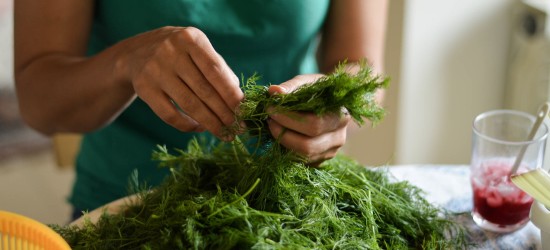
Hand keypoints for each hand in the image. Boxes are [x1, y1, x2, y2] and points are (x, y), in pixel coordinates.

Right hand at [119, 26, 242, 139]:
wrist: (137, 52)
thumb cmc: (181, 53)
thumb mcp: (198, 50)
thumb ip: (219, 69)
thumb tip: (239, 99)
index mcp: (190, 38)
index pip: (215, 70)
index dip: (231, 93)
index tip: (244, 110)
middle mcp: (170, 52)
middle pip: (204, 90)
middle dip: (224, 112)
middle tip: (238, 127)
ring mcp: (155, 70)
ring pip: (189, 104)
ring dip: (210, 123)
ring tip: (224, 133)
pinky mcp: (144, 89)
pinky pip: (170, 115)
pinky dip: (188, 125)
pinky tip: (200, 127)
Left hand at [267, 75, 351, 164]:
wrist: (328, 103)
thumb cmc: (317, 91)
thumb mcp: (306, 82)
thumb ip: (291, 86)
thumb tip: (274, 91)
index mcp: (341, 116)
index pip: (313, 124)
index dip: (288, 118)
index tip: (270, 107)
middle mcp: (339, 137)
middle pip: (308, 146)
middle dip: (282, 132)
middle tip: (268, 119)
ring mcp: (330, 152)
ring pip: (302, 156)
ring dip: (282, 142)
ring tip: (272, 125)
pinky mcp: (320, 160)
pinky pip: (299, 161)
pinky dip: (286, 149)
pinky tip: (280, 134)